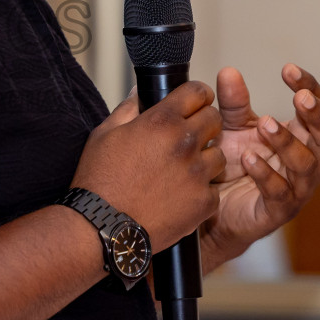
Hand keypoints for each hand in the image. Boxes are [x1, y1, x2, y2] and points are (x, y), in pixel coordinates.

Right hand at [71, 82, 224, 251]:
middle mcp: (184, 143)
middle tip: (189, 136)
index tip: (195, 102)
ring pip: (219, 155)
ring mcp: (197, 174)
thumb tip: (140, 92)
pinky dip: (201, 191)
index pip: (197, 92)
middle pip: (214, 119)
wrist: (102, 227)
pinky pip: (214, 189)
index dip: (197, 94)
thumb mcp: (105, 134)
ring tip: (183, 169)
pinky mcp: (203, 202)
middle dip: (203, 123)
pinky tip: (180, 194)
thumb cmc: (100, 181)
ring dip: (205, 158)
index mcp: (161, 121)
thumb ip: (128, 108)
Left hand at [201, 64, 319, 269]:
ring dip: (288, 142)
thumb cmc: (234, 165)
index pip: (318, 107)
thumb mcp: (232, 128)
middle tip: (301, 98)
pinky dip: (266, 174)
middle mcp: (306, 160)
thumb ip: (233, 103)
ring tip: (265, 125)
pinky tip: (249, 158)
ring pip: (307, 165)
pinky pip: (280, 193)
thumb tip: (228, 71)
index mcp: (300, 135)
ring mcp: (295, 188)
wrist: (213, 207)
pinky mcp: (277, 211)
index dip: (310, 87)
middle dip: (319, 116)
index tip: (288, 69)